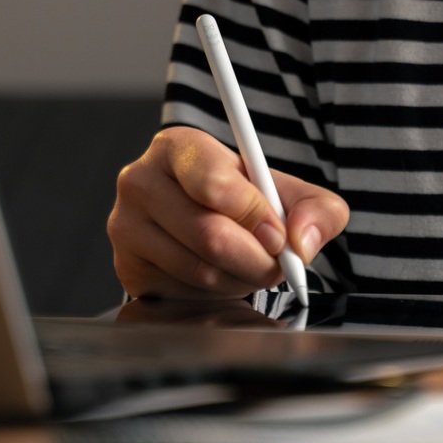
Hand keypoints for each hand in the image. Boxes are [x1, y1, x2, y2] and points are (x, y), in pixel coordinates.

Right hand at [108, 125, 348, 298]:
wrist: (203, 219)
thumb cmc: (243, 200)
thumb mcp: (287, 191)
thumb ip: (316, 207)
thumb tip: (302, 241)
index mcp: (177, 147)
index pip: (214, 183)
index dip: (255, 214)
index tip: (278, 233)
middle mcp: (140, 181)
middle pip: (209, 234)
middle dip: (257, 258)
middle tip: (277, 262)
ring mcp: (126, 227)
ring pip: (200, 270)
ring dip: (240, 279)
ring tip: (250, 265)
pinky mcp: (128, 270)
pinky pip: (184, 295)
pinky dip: (216, 295)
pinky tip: (222, 275)